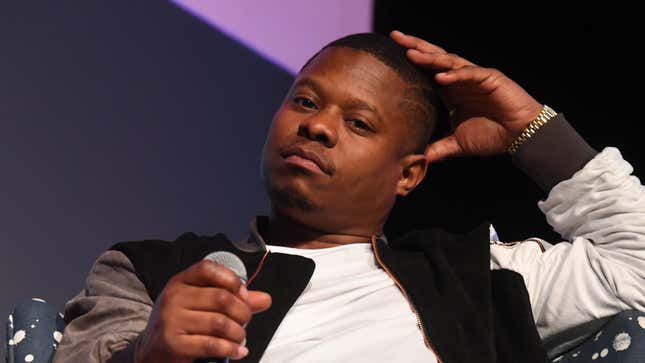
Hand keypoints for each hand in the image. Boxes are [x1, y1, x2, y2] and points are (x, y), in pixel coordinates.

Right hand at [135, 260, 271, 362]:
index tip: (242, 295)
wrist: (151, 351)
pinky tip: (237, 351)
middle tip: (245, 321)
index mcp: (181, 282)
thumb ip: (234, 300)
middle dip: (242, 312)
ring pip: (220, 323)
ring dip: (238, 333)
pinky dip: (231, 349)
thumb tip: (265, 299)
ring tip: (240, 338)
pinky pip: (212, 345)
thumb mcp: (201, 305)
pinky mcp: (173, 344)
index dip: (231, 280)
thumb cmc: (182, 324)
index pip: (208, 269)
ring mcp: (171, 320)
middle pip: (221, 298)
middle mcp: (174, 297)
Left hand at [390, 30, 543, 161]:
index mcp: (450, 92)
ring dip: (430, 58)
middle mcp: (460, 80)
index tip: (388, 57)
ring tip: (411, 53)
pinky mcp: (490, 78)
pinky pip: (470, 73)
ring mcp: (474, 77)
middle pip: (433, 59)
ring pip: (449, 62)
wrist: (521, 137)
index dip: (410, 64)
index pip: (425, 73)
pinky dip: (456, 74)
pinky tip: (441, 76)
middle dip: (414, 47)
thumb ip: (438, 149)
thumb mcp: (458, 144)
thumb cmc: (492, 136)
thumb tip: (418, 160)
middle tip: (395, 37)